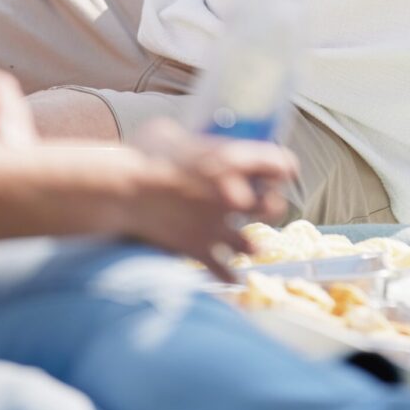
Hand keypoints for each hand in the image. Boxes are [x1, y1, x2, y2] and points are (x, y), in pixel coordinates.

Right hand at [130, 121, 299, 279]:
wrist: (125, 189)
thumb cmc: (144, 154)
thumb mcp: (171, 133)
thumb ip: (189, 141)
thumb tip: (186, 143)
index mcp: (233, 161)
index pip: (281, 164)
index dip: (283, 167)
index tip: (281, 172)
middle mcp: (235, 195)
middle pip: (275, 206)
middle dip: (272, 207)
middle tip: (263, 206)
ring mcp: (218, 226)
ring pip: (253, 244)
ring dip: (251, 245)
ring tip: (248, 243)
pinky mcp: (200, 249)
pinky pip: (223, 271)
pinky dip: (227, 275)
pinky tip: (229, 276)